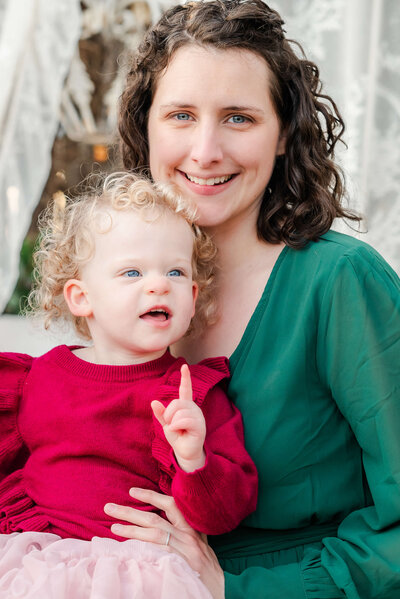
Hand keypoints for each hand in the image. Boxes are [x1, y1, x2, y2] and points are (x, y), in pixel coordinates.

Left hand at [104, 488, 224, 598]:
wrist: (226, 588)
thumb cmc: (209, 569)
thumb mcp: (200, 545)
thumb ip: (185, 532)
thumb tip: (163, 523)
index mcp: (191, 529)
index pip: (171, 505)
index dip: (151, 496)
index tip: (132, 491)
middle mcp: (187, 537)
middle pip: (154, 519)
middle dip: (130, 512)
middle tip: (109, 507)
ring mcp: (183, 552)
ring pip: (154, 535)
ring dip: (131, 529)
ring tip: (113, 527)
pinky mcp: (179, 565)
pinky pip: (157, 555)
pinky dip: (142, 550)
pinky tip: (128, 550)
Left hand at [151, 364, 205, 471]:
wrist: (185, 452)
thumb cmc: (177, 437)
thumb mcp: (166, 424)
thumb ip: (161, 413)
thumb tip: (153, 402)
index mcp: (186, 406)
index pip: (186, 389)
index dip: (185, 378)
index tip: (185, 366)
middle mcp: (193, 408)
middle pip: (176, 403)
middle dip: (169, 415)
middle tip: (172, 425)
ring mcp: (198, 416)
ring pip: (179, 412)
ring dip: (173, 423)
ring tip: (178, 430)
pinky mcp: (199, 425)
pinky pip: (183, 420)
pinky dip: (176, 426)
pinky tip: (179, 432)